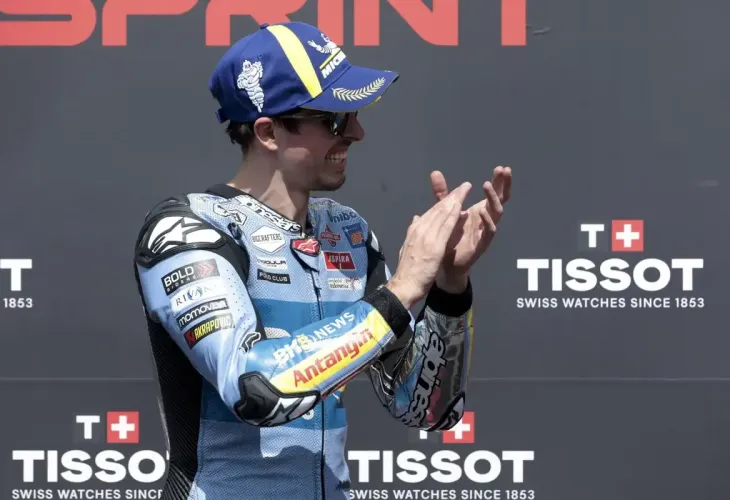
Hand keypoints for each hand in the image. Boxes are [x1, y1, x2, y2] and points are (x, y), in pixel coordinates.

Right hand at [386, 182, 472, 308]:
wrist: (404, 284)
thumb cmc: (408, 271)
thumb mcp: (408, 247)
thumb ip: (414, 232)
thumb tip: (416, 219)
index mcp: (414, 230)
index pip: (431, 212)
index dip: (443, 202)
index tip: (453, 194)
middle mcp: (419, 229)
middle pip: (437, 209)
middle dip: (451, 196)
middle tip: (463, 186)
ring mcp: (426, 236)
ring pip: (442, 213)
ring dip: (454, 200)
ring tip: (465, 189)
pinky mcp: (434, 245)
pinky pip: (446, 226)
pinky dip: (453, 215)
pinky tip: (462, 207)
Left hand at [430, 166, 511, 290]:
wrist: (444, 262)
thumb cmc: (449, 236)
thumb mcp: (445, 211)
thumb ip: (443, 193)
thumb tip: (435, 172)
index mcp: (479, 210)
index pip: (494, 193)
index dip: (499, 181)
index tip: (501, 168)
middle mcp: (486, 219)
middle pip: (500, 199)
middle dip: (503, 185)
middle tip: (504, 170)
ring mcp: (485, 231)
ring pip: (497, 213)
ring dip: (493, 198)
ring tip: (486, 185)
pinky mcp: (482, 243)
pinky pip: (489, 231)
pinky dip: (487, 220)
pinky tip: (482, 210)